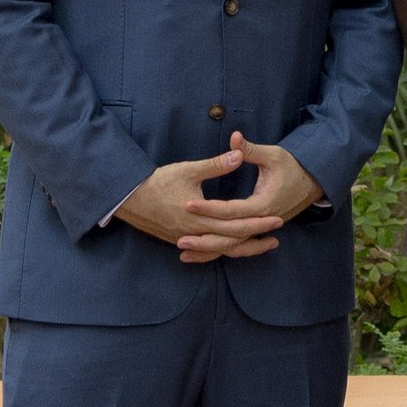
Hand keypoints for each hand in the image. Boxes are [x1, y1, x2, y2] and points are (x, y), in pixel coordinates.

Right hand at [114, 135, 323, 263]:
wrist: (128, 199)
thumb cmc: (158, 182)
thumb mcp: (188, 170)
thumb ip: (216, 165)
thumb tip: (239, 154)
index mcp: (200, 217)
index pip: (236, 223)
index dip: (258, 222)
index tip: (277, 219)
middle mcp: (195, 233)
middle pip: (232, 241)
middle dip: (256, 238)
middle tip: (276, 235)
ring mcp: (187, 240)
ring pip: (220, 250)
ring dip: (242, 248)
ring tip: (262, 246)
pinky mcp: (180, 241)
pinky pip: (205, 252)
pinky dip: (220, 251)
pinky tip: (230, 250)